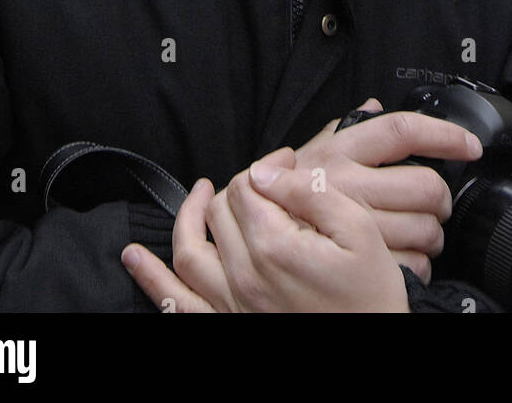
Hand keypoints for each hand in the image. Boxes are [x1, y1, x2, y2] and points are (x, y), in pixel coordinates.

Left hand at [122, 147, 410, 312]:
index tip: (290, 164)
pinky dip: (151, 280)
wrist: (378, 348)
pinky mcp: (228, 325)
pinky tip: (134, 259)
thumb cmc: (373, 294)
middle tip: (266, 184)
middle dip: (238, 187)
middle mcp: (244, 278)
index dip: (268, 164)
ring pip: (188, 251)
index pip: (247, 185)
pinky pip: (177, 304)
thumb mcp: (359, 231)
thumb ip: (310, 192)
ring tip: (198, 196)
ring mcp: (231, 306)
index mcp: (274, 248)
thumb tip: (266, 170)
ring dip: (186, 218)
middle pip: (219, 211)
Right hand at [289, 97, 481, 281]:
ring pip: (425, 229)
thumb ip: (345, 128)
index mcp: (341, 150)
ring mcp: (354, 225)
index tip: (469, 144)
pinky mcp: (358, 263)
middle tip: (436, 204)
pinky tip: (406, 258)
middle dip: (442, 198)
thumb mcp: (311, 152)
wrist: (252, 237)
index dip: (443, 135)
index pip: (401, 130)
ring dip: (433, 235)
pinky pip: (413, 265)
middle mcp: (348, 183)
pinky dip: (419, 266)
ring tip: (421, 234)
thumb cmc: (285, 194)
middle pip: (426, 185)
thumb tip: (376, 104)